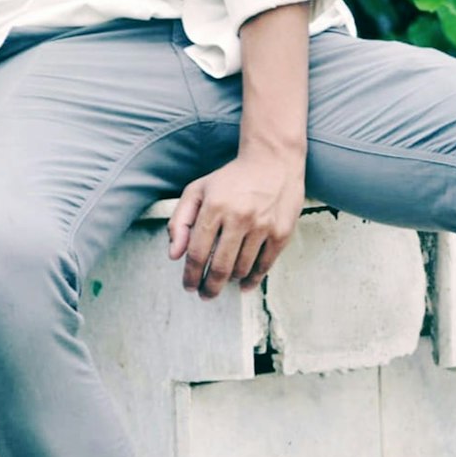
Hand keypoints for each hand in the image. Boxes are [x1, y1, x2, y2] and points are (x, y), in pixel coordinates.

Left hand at [167, 147, 305, 300]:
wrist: (272, 161)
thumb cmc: (231, 178)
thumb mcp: (198, 190)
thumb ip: (180, 221)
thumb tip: (174, 255)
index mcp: (215, 206)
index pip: (197, 252)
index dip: (190, 275)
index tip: (189, 286)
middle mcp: (239, 217)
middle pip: (219, 267)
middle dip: (209, 287)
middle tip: (205, 295)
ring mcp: (262, 226)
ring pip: (241, 269)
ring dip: (229, 281)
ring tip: (223, 281)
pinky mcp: (281, 232)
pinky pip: (264, 266)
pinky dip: (252, 280)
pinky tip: (243, 284)